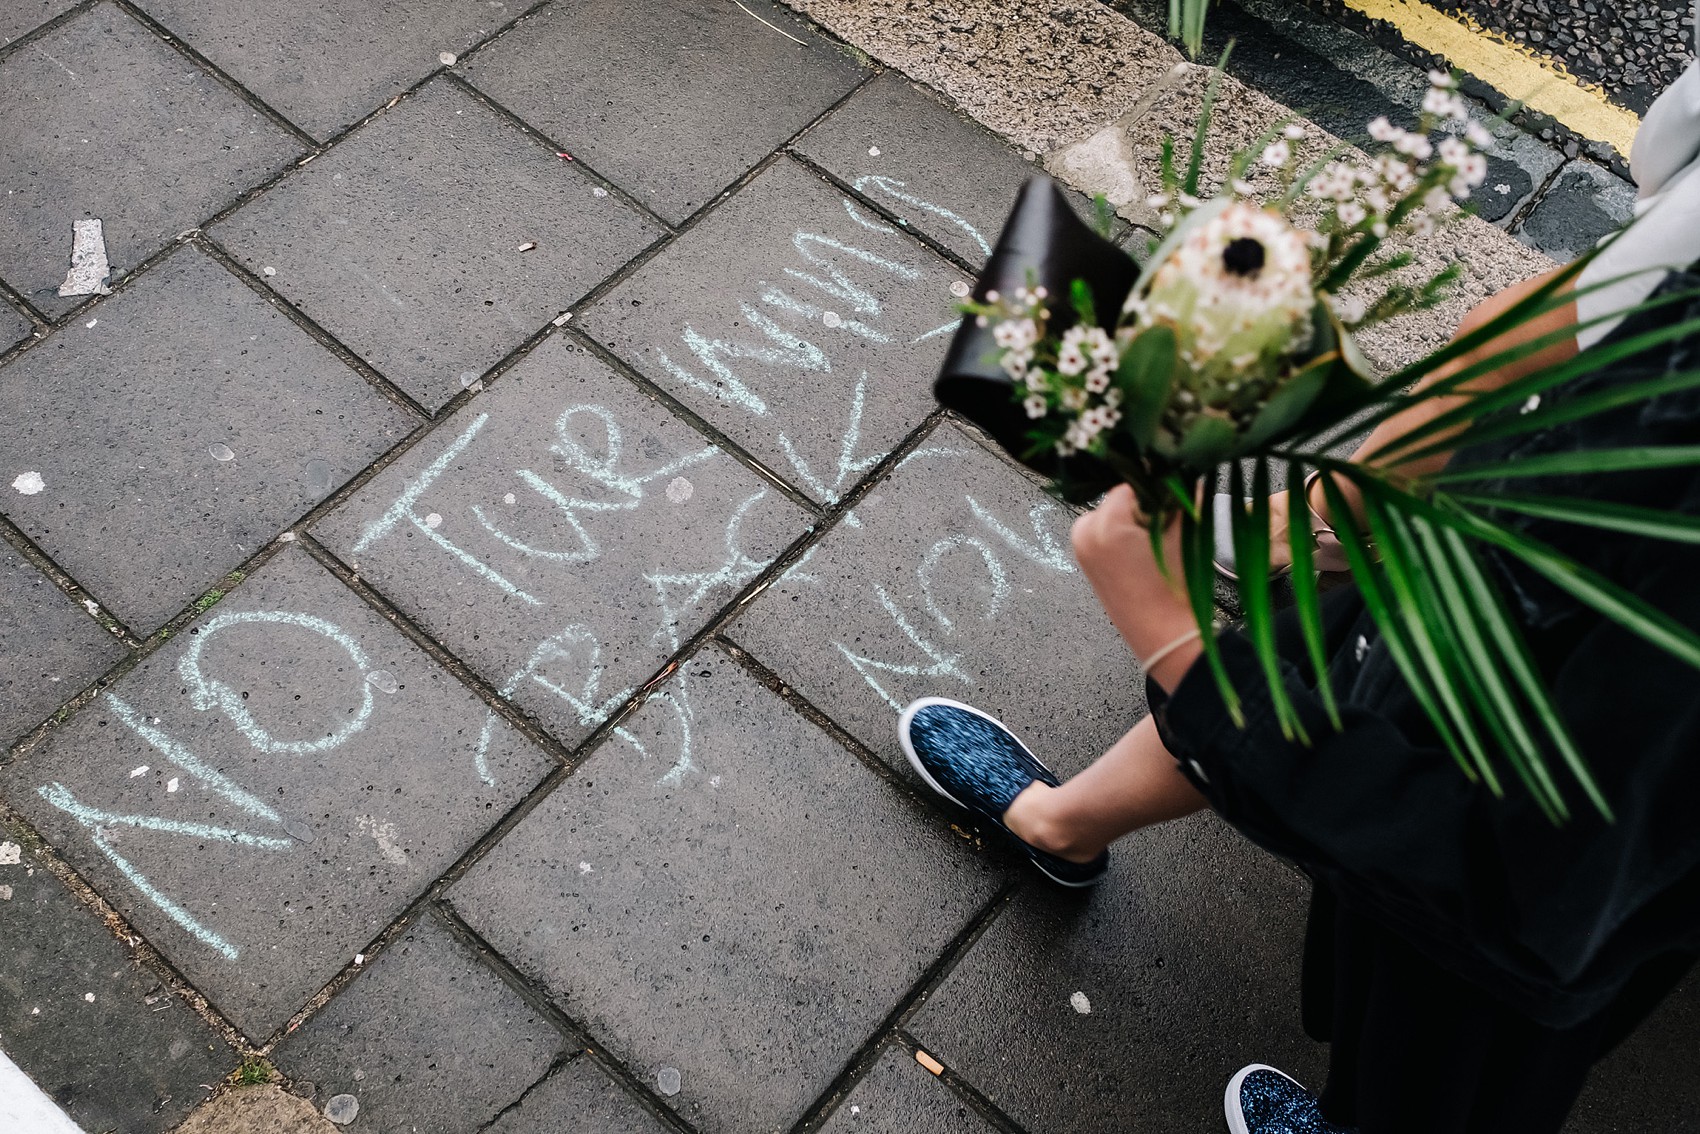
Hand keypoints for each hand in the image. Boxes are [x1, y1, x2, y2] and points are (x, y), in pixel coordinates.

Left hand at [1071, 484, 1202, 688]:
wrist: (1162, 634)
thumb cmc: (1173, 587)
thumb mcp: (1181, 533)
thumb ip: (1180, 496)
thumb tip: (1185, 471)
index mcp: (1103, 523)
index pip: (1132, 485)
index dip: (1156, 489)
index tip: (1173, 498)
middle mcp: (1084, 532)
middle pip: (1118, 499)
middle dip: (1143, 505)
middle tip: (1166, 523)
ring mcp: (1080, 547)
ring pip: (1111, 515)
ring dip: (1133, 519)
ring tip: (1155, 542)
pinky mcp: (1085, 561)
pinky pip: (1105, 533)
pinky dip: (1123, 534)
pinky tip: (1143, 553)